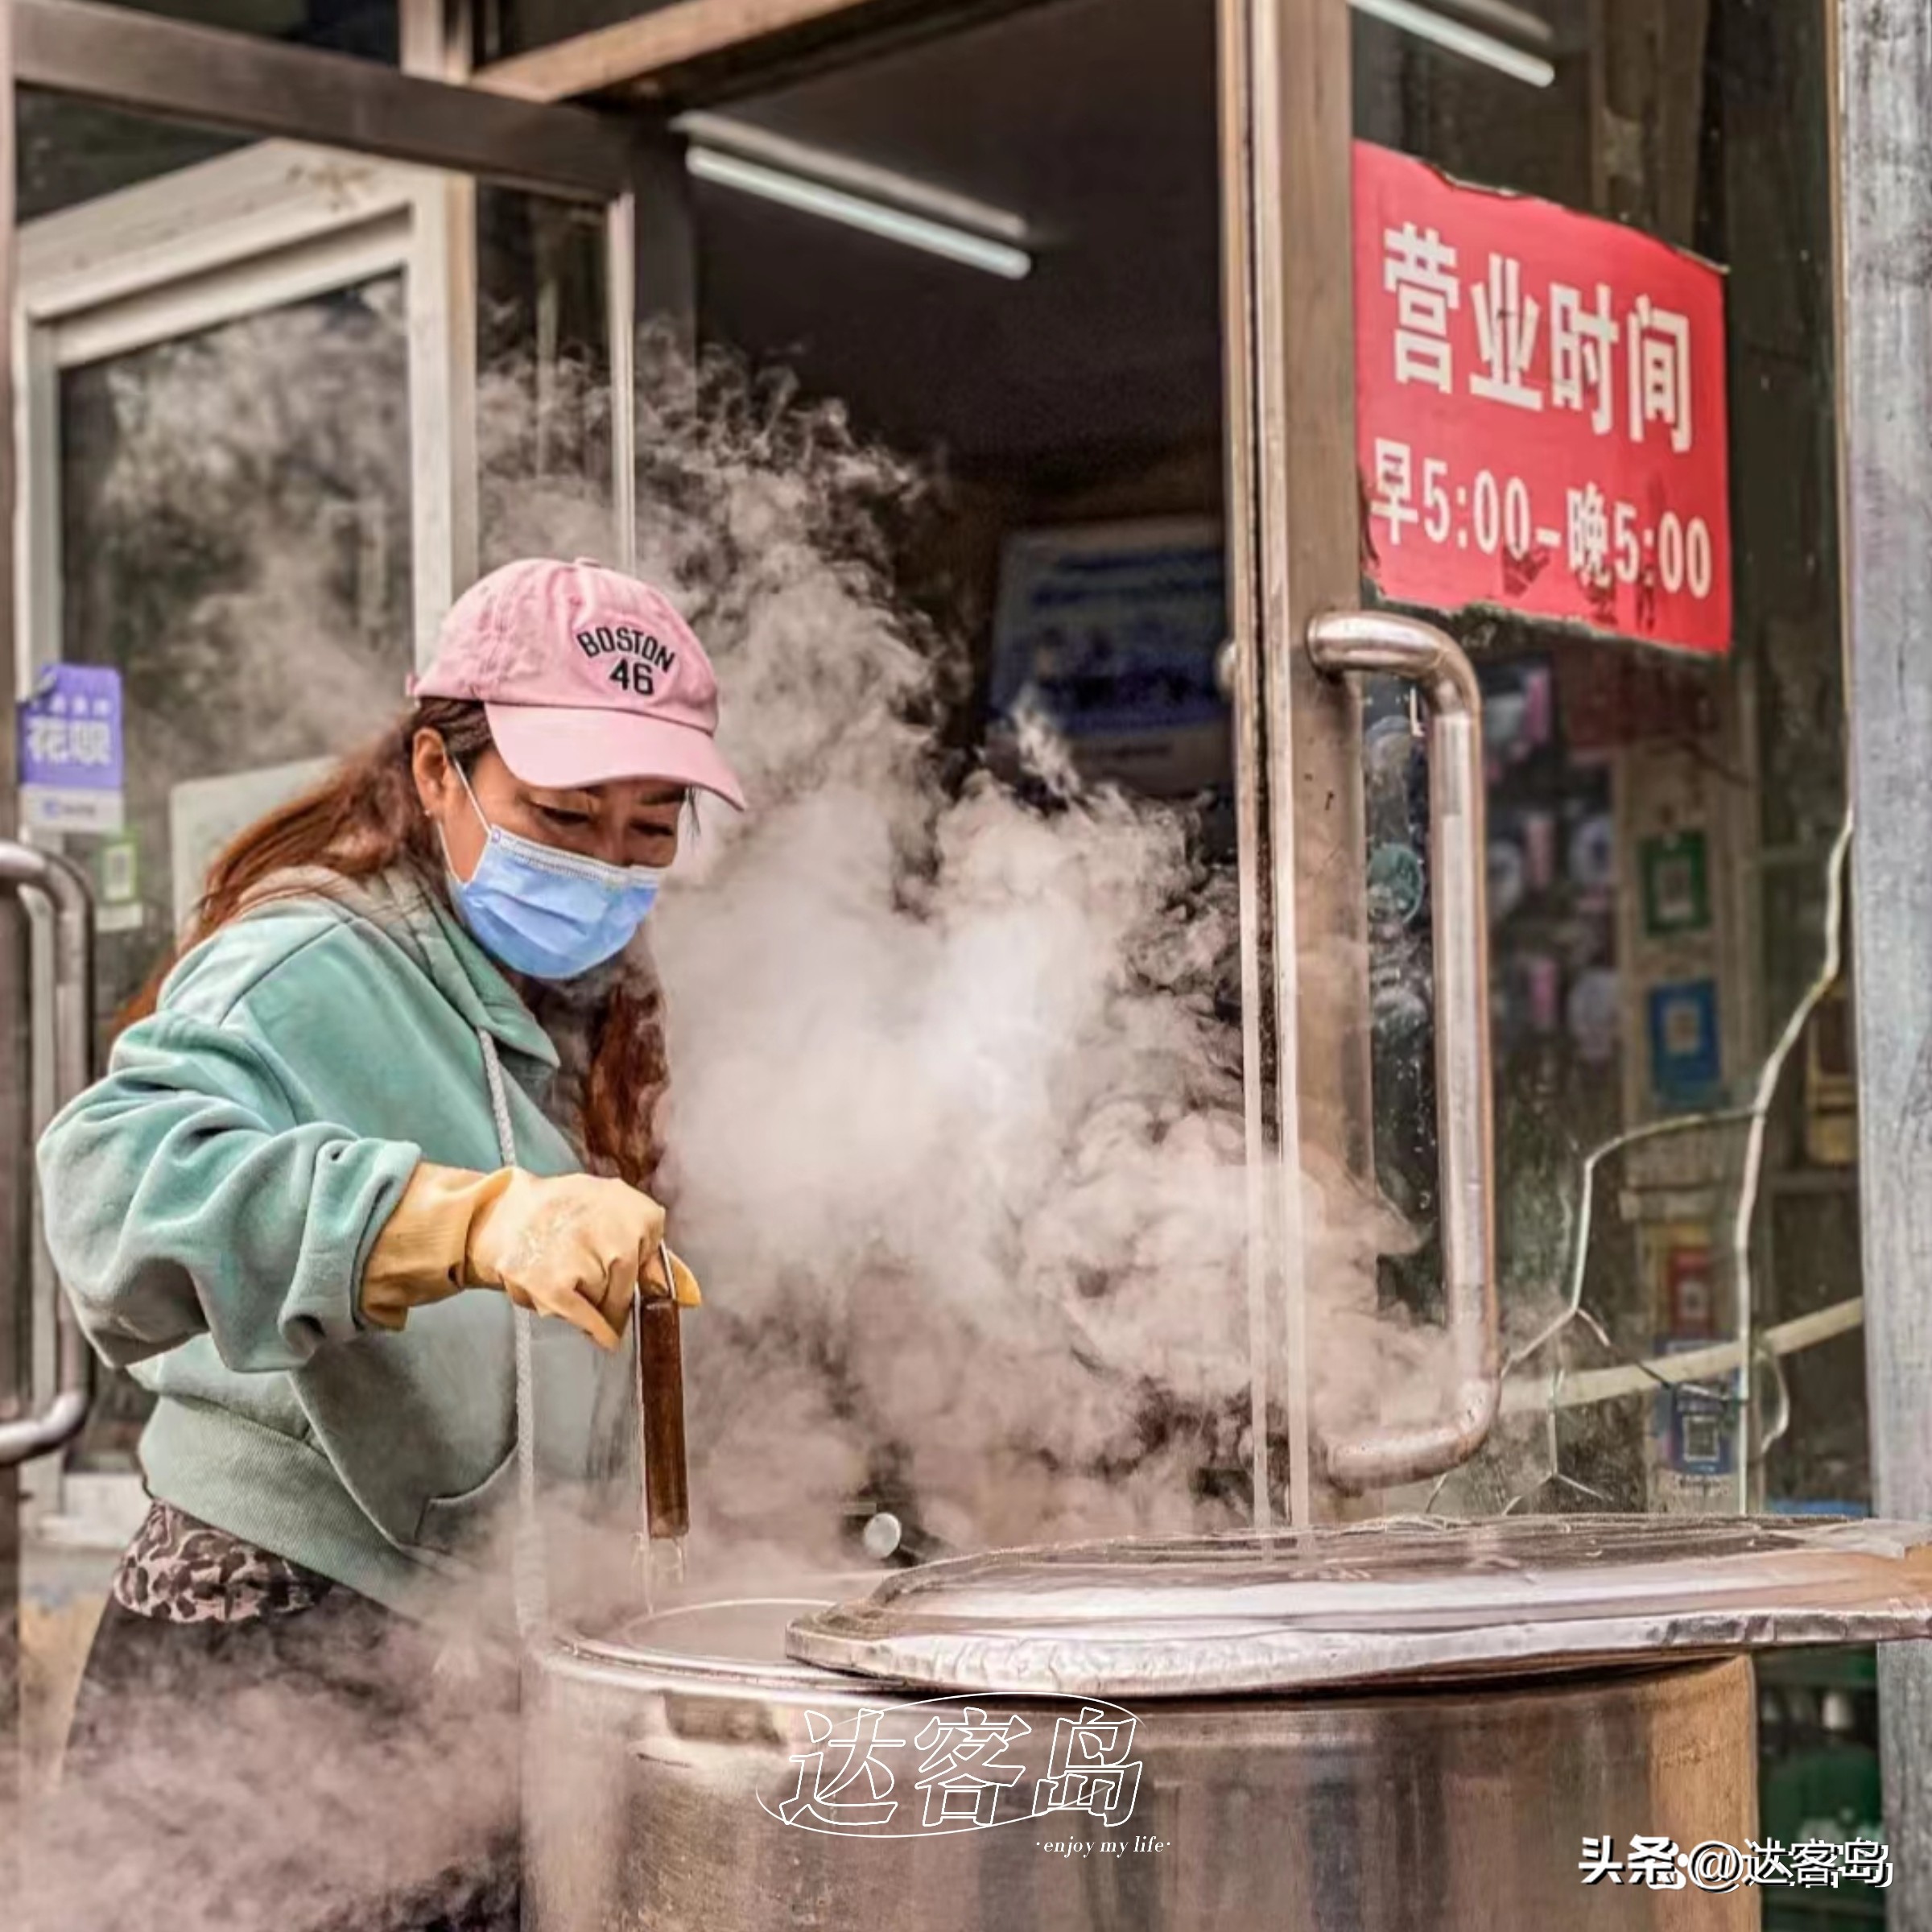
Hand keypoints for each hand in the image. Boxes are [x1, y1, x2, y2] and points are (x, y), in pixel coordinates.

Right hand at [466, 1172, 677, 1350]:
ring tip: (559, 1272)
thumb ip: (654, 1259)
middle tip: (577, 1270)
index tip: (605, 1261)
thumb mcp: (615, 1219)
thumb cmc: (566, 1218)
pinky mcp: (556, 1282)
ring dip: (585, 1300)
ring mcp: (586, 1255)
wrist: (503, 1213)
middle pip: (627, 1287)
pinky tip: (600, 1335)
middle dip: (606, 1290)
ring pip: (604, 1302)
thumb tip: (693, 1297)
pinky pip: (587, 1319)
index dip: (628, 1272)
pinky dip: (595, 1329)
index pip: (651, 1267)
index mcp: (637, 1209)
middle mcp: (616, 1228)